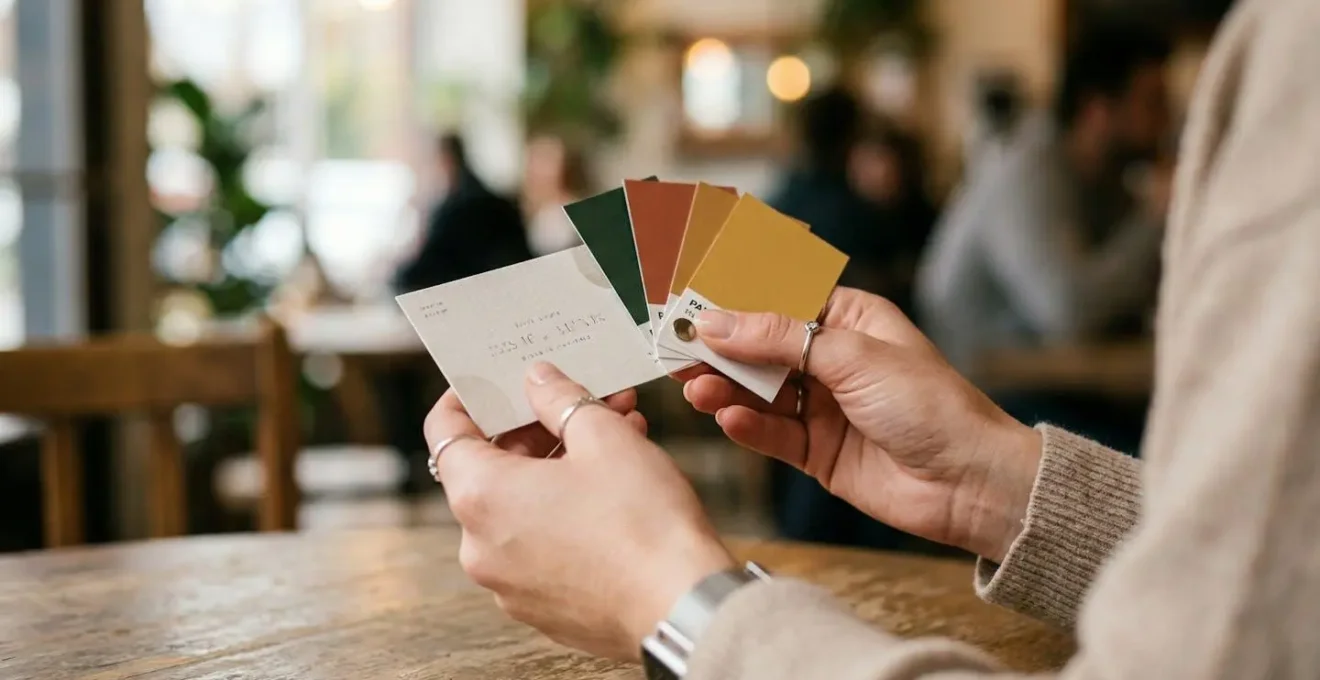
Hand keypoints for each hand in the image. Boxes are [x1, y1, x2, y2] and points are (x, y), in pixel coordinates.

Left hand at [426, 363, 734, 659]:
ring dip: (561, 467)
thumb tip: (538, 381)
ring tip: (618, 437)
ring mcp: (510, 583)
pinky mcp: (544, 607)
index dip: (466, 398)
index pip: (446, 433)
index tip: (492, 381)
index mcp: (481, 498)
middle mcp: (482, 547)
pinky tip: (616, 488)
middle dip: (539, 429)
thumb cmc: (643, 524)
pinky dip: (568, 511)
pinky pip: (543, 545)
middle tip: (583, 402)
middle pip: (491, 469)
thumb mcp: (604, 437)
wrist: (683, 607)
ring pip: (523, 507)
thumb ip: (560, 399)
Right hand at [679, 288, 1041, 562]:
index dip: (733, 297)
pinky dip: (746, 426)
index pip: (777, 298)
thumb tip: (716, 321)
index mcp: (847, 319)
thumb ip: (778, 338)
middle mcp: (831, 359)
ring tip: (694, 387)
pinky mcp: (816, 451)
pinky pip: (770, 434)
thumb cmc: (932, 405)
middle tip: (674, 345)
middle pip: (759, 346)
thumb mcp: (851, 356)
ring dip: (724, 388)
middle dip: (717, 346)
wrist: (969, 482)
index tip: (689, 295)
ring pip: (757, 392)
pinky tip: (727, 418)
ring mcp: (822, 407)